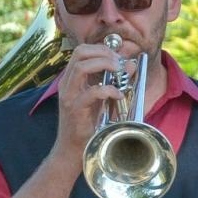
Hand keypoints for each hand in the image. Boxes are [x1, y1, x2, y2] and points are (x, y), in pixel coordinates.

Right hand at [51, 42, 126, 157]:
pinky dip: (108, 90)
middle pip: (80, 53)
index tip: (118, 57)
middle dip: (103, 53)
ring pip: (81, 67)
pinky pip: (91, 92)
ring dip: (104, 65)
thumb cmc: (87, 123)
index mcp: (71, 78)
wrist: (73, 148)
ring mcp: (69, 95)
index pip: (82, 50)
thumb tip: (130, 63)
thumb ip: (114, 80)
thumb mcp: (102, 97)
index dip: (102, 49)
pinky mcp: (75, 109)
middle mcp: (67, 83)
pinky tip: (118, 94)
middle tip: (119, 63)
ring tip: (118, 73)